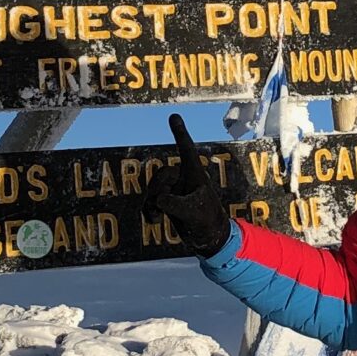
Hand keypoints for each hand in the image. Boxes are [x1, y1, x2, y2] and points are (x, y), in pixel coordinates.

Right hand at [141, 115, 233, 256]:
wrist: (208, 238)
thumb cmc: (208, 221)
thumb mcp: (193, 212)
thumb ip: (174, 203)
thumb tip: (158, 200)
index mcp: (195, 175)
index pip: (186, 150)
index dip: (180, 133)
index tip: (174, 116)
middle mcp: (183, 179)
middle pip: (161, 175)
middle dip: (158, 190)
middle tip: (162, 207)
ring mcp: (174, 191)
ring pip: (153, 189)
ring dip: (151, 203)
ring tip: (157, 218)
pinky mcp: (167, 203)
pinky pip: (150, 201)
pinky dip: (148, 210)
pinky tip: (154, 221)